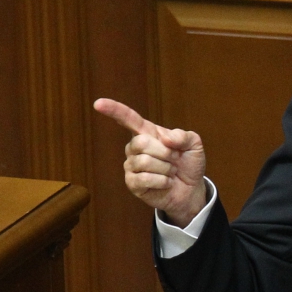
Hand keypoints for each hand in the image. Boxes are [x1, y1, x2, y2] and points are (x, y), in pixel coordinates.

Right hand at [93, 98, 206, 226]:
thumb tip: (165, 139)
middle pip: (141, 142)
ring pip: (144, 161)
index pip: (129, 119)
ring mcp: (131, 166)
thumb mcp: (194, 144)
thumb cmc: (188, 163)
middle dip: (165, 152)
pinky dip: (162, 181)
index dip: (114, 110)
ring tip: (170, 171)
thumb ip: (183, 136)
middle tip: (175, 158)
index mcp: (148, 133)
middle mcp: (135, 147)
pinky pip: (144, 179)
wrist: (191, 188)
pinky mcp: (132, 183)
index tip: (98, 103)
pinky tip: (166, 182)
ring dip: (166, 168)